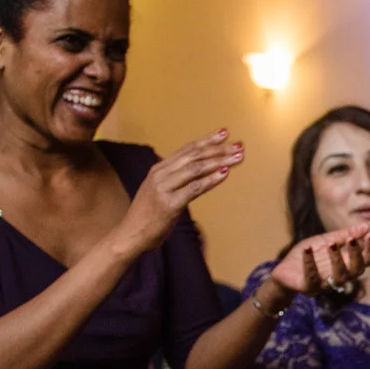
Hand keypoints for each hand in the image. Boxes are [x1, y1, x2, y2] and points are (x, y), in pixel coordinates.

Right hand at [114, 130, 242, 256]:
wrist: (130, 235)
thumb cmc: (148, 216)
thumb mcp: (161, 191)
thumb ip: (177, 179)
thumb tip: (201, 171)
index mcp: (159, 169)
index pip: (187, 149)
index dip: (207, 140)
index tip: (225, 133)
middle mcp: (160, 174)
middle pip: (194, 156)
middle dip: (218, 149)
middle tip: (239, 145)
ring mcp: (163, 188)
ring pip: (195, 169)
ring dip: (219, 161)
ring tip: (238, 157)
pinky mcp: (169, 204)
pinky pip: (194, 189)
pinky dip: (210, 180)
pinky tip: (225, 174)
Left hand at [270, 224, 369, 297]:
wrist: (285, 269)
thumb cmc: (310, 255)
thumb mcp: (327, 240)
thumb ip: (345, 235)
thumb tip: (367, 225)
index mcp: (347, 264)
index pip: (367, 261)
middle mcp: (340, 276)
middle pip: (357, 270)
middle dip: (357, 255)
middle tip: (352, 240)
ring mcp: (325, 283)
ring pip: (339, 277)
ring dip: (337, 260)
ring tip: (331, 244)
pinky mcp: (308, 287)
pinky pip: (311, 278)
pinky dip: (309, 263)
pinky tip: (307, 249)